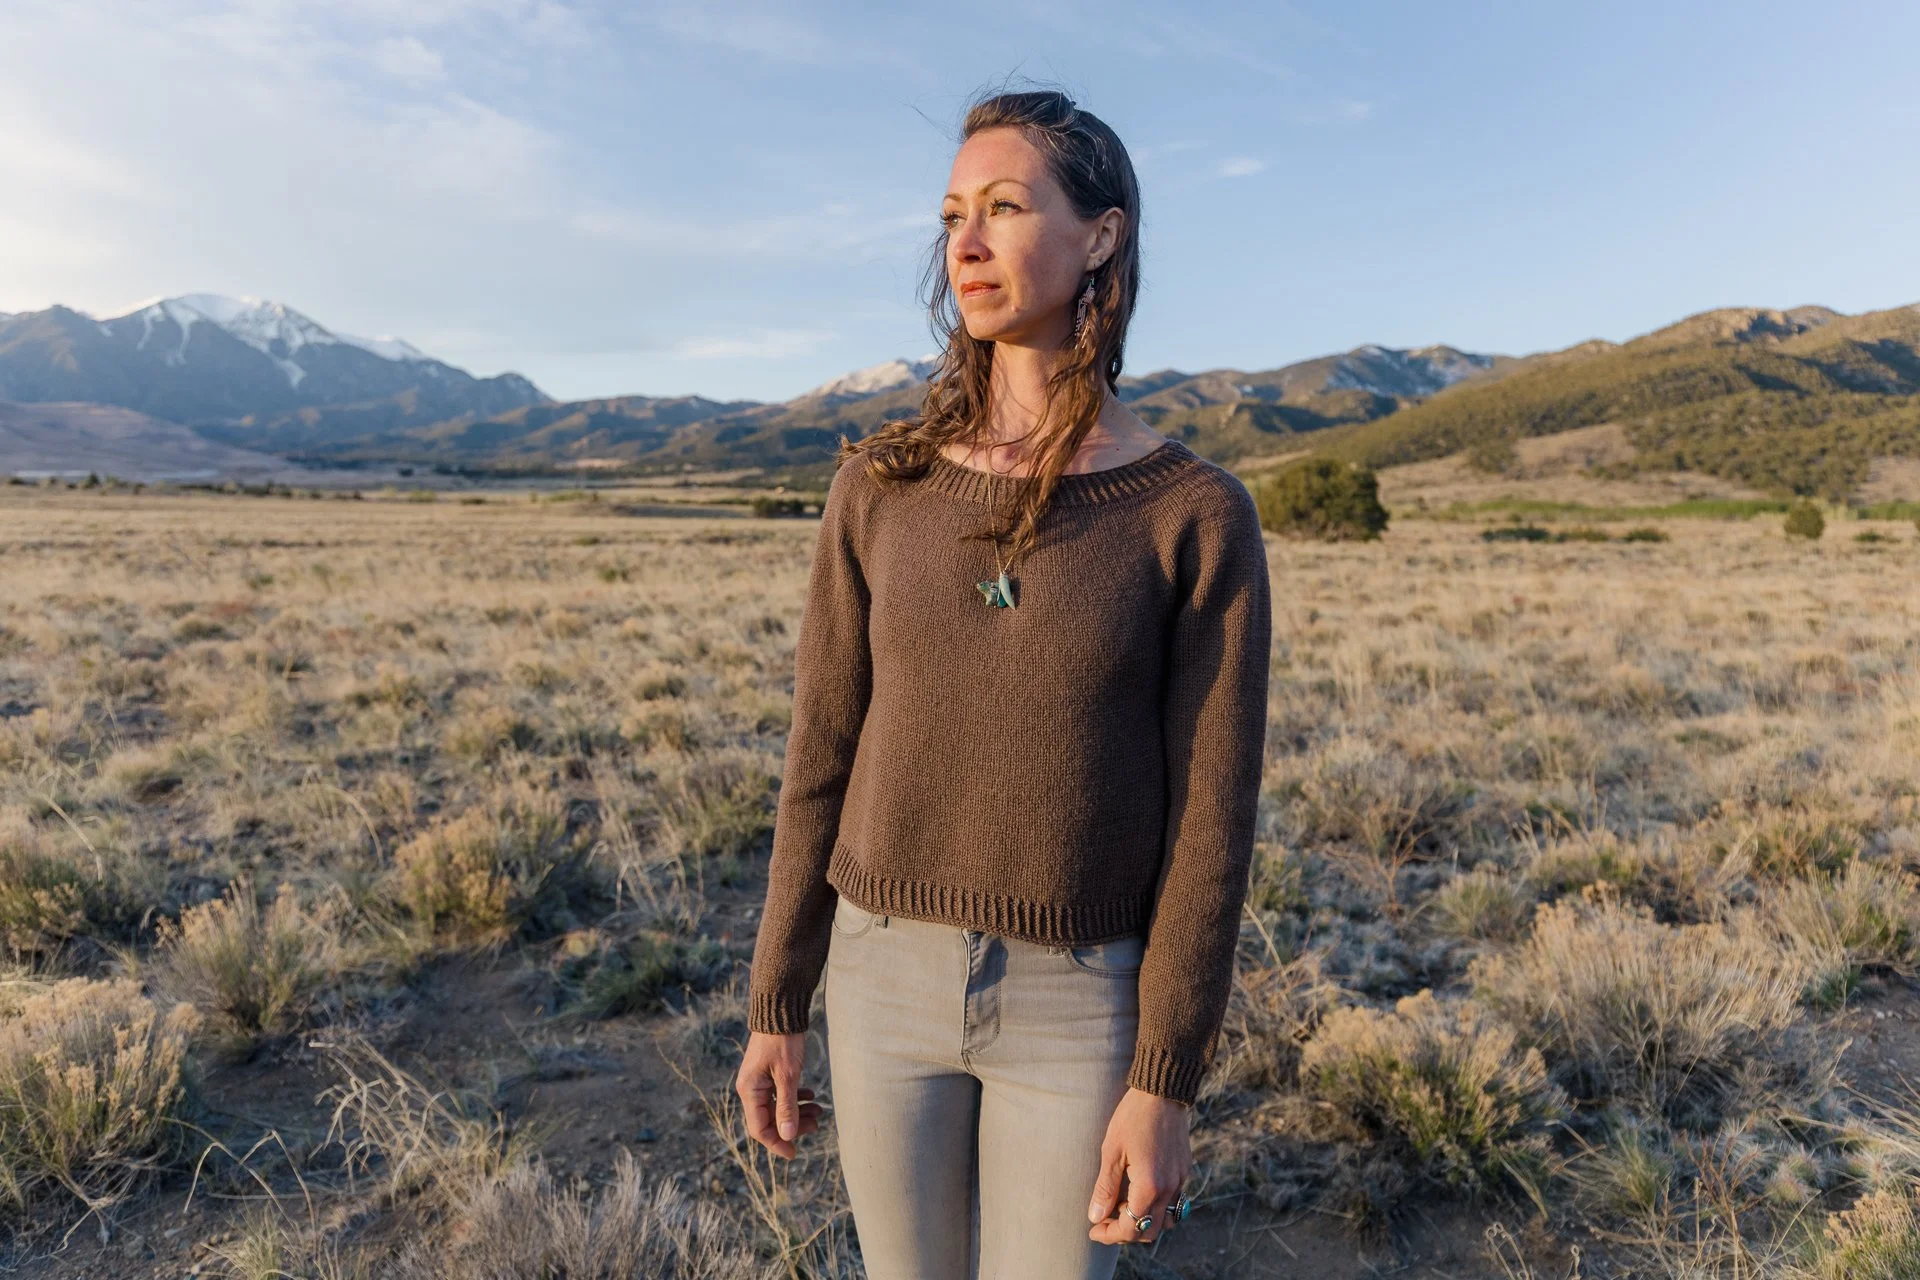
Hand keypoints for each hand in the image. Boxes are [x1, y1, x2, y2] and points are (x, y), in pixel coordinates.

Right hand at [736, 1030, 822, 1158]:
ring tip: (819, 1110)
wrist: (780, 1011)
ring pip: (777, 1107)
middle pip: (769, 1120)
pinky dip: (795, 1097)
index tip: (795, 1153)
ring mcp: (759, 1081)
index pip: (760, 1129)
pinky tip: (811, 1094)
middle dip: (793, 1126)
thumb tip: (787, 1136)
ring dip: (797, 1111)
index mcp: (750, 1091)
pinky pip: (780, 1093)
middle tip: (817, 1124)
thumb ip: (787, 1107)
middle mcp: (751, 1089)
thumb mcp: (788, 1076)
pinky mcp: (768, 1073)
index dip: (778, 1143)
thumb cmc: (783, 1042)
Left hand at [1087, 1087, 1191, 1243]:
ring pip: (1165, 1220)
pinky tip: (1138, 1190)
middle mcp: (1169, 1189)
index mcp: (1150, 1186)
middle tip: (1105, 1220)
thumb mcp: (1111, 1151)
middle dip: (1126, 1232)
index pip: (1130, 1228)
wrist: (1162, 1092)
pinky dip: (1155, 1207)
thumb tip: (1095, 1217)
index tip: (1093, 1229)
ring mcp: (1180, 1180)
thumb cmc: (1133, 1117)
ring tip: (1122, 1205)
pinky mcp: (1184, 1171)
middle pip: (1150, 1231)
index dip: (1109, 1234)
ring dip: (1143, 1221)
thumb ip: (1105, 1188)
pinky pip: (1173, 1202)